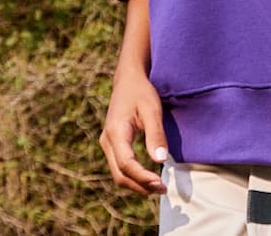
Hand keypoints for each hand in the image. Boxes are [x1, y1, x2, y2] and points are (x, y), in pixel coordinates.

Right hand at [99, 65, 168, 195]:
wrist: (128, 80)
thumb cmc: (141, 92)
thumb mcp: (152, 110)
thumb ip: (156, 135)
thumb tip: (160, 160)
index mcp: (115, 133)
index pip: (126, 164)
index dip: (142, 177)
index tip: (160, 184)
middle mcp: (107, 141)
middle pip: (120, 174)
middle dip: (140, 186)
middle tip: (163, 190)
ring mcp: (107, 144)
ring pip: (118, 174)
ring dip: (137, 184)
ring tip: (159, 188)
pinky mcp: (112, 145)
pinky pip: (120, 167)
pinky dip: (133, 176)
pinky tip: (149, 178)